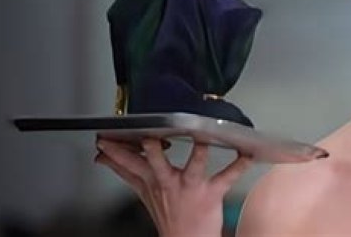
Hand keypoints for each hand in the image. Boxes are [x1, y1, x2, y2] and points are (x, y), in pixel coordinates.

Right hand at [95, 137, 252, 236]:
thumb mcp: (143, 192)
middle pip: (157, 165)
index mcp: (152, 181)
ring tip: (202, 138)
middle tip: (148, 136)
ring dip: (198, 155)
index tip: (104, 139)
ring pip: (192, 169)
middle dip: (152, 151)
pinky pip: (228, 177)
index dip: (115, 152)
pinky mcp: (211, 194)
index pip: (129, 164)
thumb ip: (126, 172)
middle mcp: (169, 184)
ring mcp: (190, 189)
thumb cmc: (170, 214)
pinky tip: (247, 153)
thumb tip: (104, 158)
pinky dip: (239, 165)